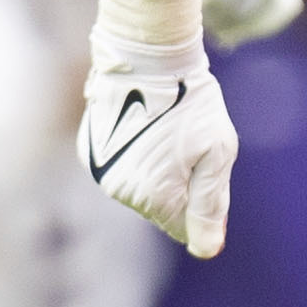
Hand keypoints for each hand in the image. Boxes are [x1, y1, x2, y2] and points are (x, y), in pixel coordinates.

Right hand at [82, 32, 235, 257]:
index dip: (201, 203)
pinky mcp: (90, 152)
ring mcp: (101, 171)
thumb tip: (206, 250)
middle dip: (179, 186)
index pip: (183, 227)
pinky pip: (120, 167)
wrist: (146, 56)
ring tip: (163, 129)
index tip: (204, 167)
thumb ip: (211, 205)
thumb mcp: (216, 153)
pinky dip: (134, 154)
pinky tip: (143, 124)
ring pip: (139, 188)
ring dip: (155, 170)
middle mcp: (122, 192)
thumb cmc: (190, 102)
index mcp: (155, 197)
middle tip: (188, 144)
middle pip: (161, 208)